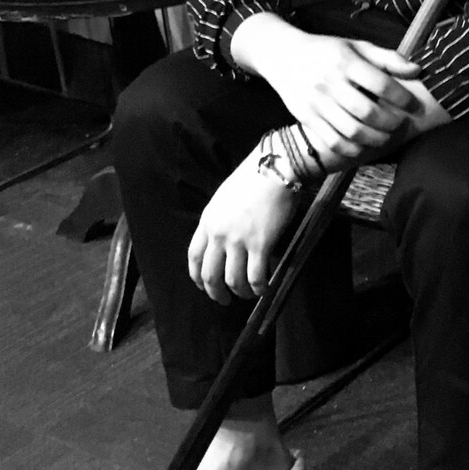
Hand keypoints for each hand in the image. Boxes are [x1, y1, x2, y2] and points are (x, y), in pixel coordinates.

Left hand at [187, 149, 300, 303]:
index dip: (198, 277)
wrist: (274, 169)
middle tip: (225, 300)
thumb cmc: (252, 179)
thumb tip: (225, 243)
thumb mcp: (224, 199)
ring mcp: (239, 240)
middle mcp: (219, 234)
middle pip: (210, 274)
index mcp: (207, 221)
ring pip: (233, 280)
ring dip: (240, 292)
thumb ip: (219, 221)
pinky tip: (265, 288)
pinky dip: (259, 288)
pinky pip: (256, 276)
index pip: (194, 257)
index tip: (205, 286)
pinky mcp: (260, 244)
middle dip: (216, 293)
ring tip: (249, 294)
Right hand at [234, 19, 423, 164]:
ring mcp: (316, 103)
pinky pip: (334, 141)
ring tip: (386, 137)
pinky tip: (364, 145)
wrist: (283, 56)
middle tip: (401, 125)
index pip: (380, 83)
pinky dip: (353, 148)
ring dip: (375, 139)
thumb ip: (387, 58)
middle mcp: (330, 82)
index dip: (402, 98)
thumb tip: (417, 70)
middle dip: (390, 123)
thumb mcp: (356, 46)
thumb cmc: (327, 51)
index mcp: (345, 61)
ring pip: (351, 131)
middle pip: (367, 112)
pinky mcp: (307, 118)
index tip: (413, 105)